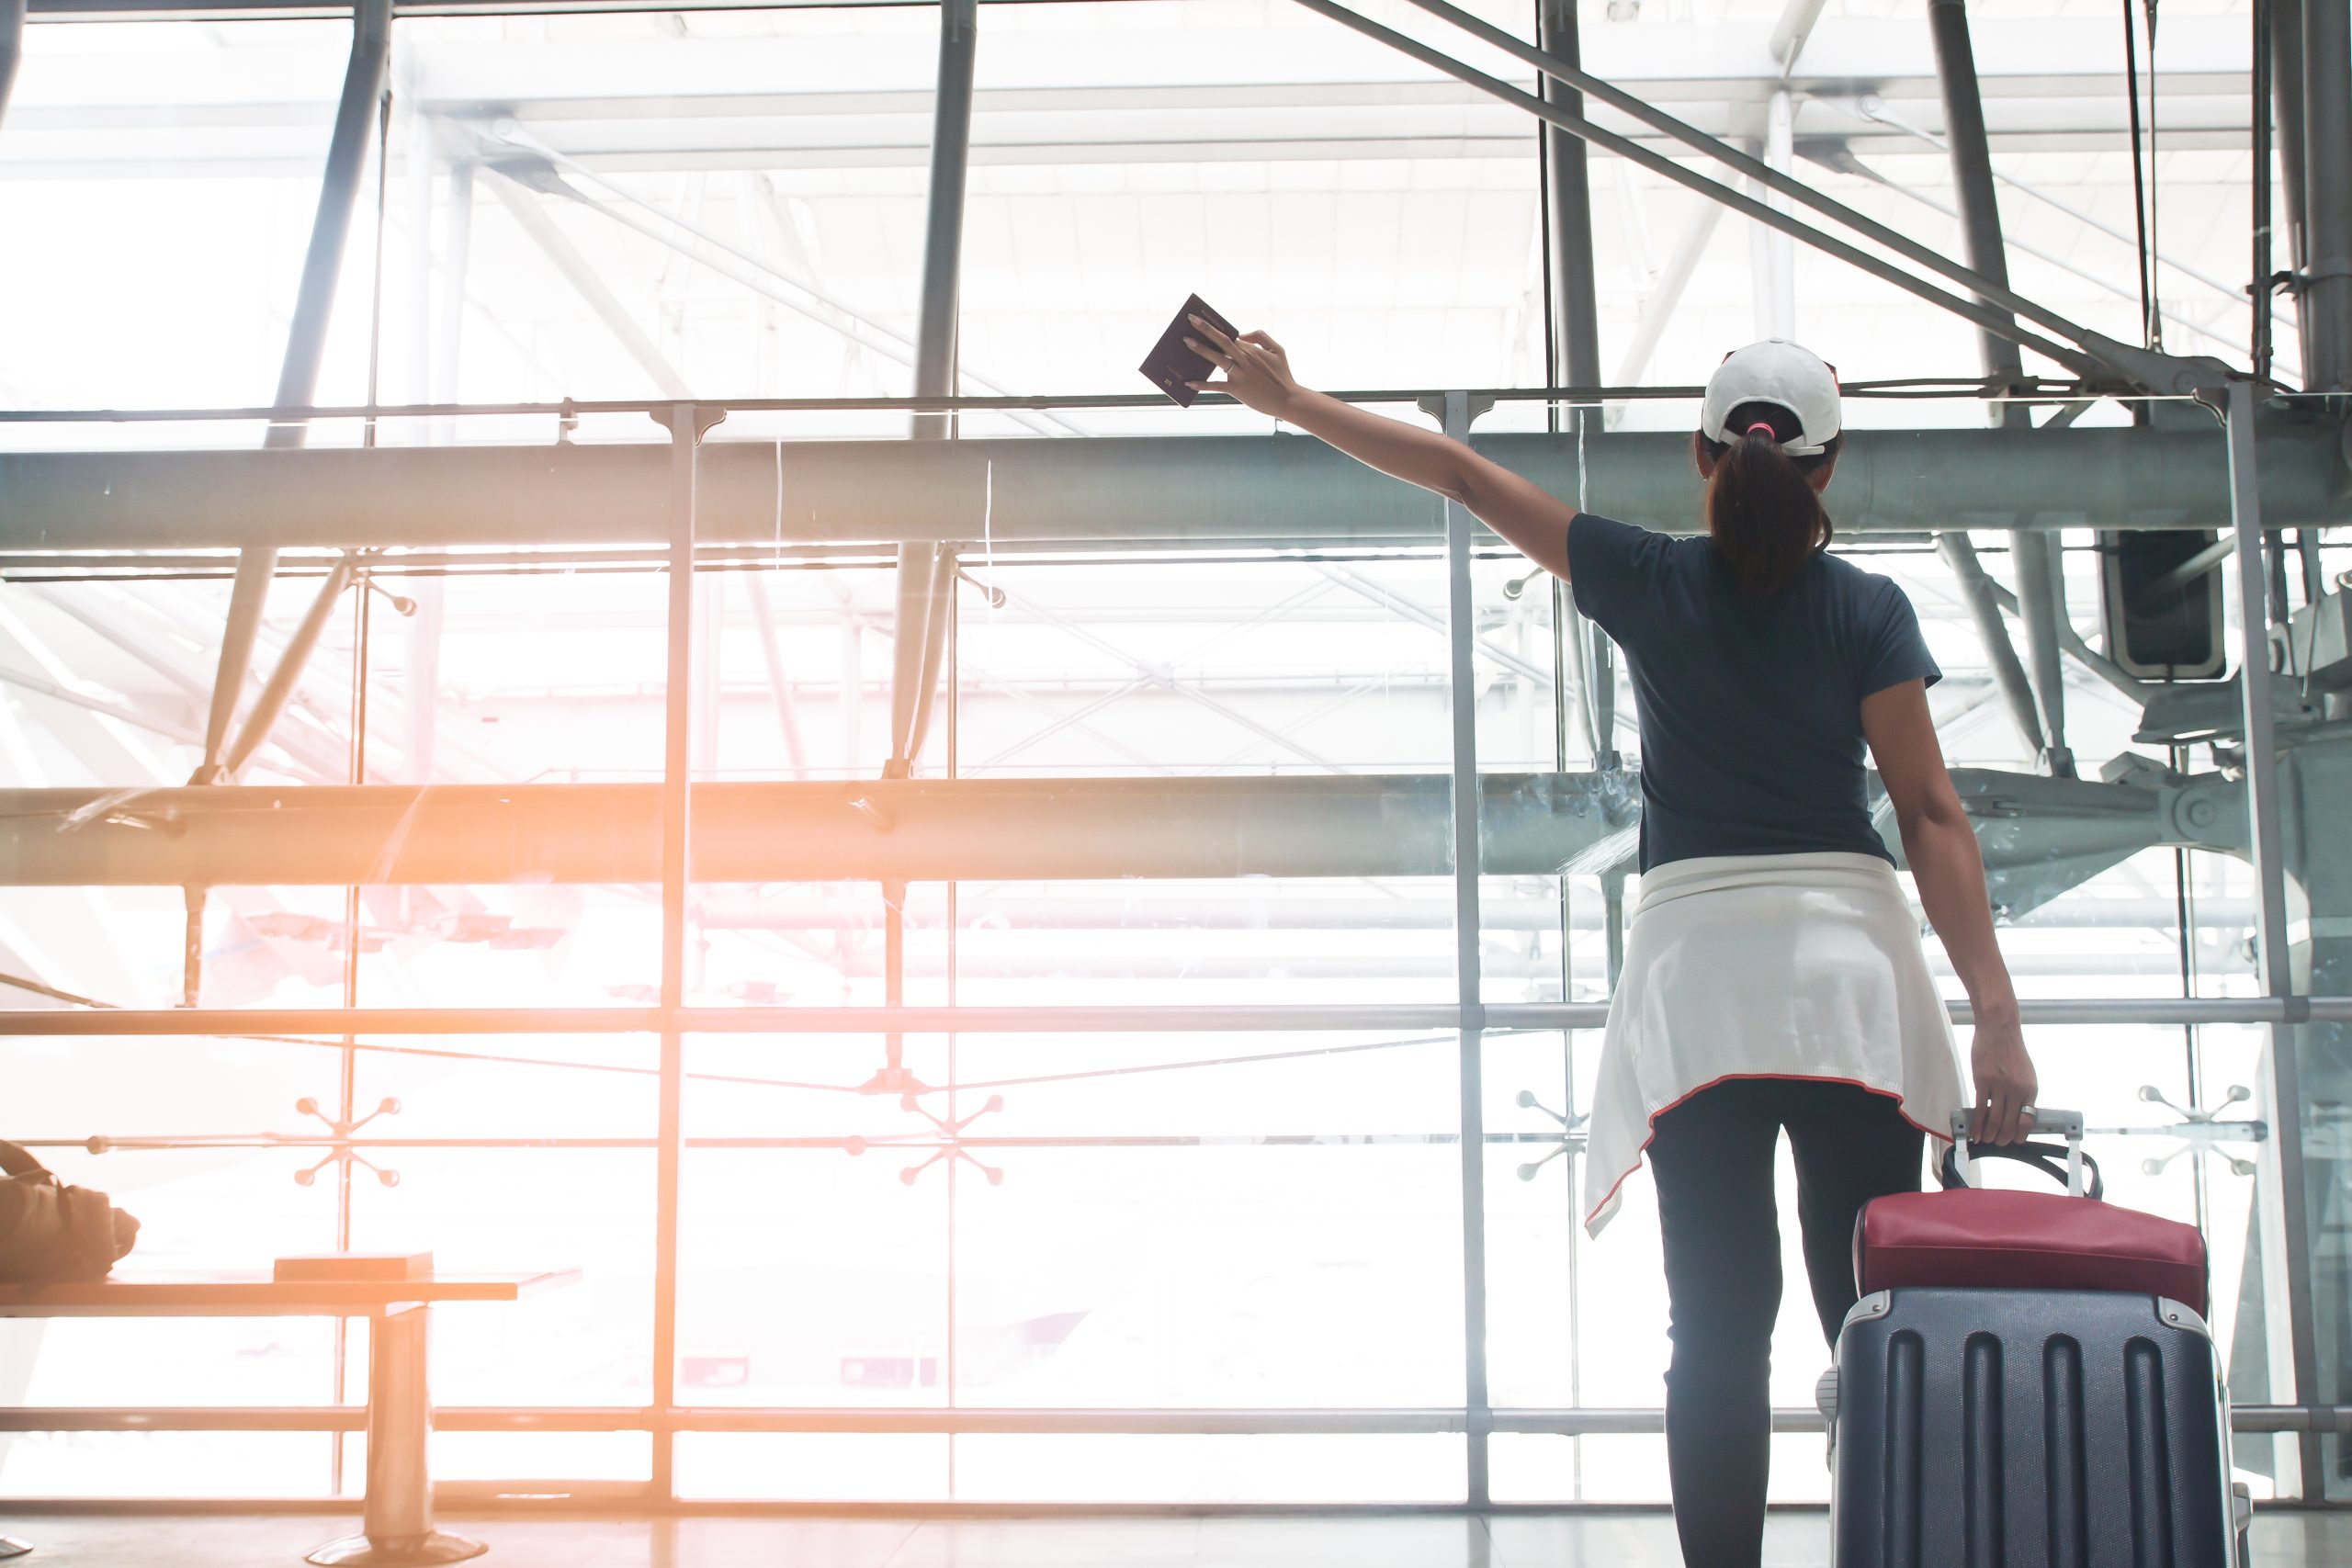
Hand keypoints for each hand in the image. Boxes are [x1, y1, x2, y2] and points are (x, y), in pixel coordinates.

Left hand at [1184, 318, 1300, 416]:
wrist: (1288, 400)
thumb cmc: (1283, 375)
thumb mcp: (1278, 350)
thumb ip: (1261, 337)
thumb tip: (1241, 334)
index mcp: (1253, 349)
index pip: (1231, 335)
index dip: (1217, 327)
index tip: (1204, 319)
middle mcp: (1244, 359)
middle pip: (1222, 340)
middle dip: (1206, 328)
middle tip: (1191, 318)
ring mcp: (1240, 374)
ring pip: (1217, 358)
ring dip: (1201, 349)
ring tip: (1186, 341)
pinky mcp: (1236, 389)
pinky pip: (1216, 385)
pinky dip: (1202, 384)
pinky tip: (1189, 382)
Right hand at [1967, 1013, 2037, 1144]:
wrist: (1999, 1029)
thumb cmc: (2010, 1050)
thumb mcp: (2025, 1073)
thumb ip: (2022, 1092)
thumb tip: (2016, 1112)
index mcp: (2031, 1089)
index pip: (2028, 1120)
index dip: (2020, 1135)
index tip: (2014, 1141)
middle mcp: (2018, 1090)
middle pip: (2010, 1123)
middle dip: (2003, 1138)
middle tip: (1997, 1144)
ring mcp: (2000, 1086)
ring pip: (1995, 1119)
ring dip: (1990, 1134)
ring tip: (1985, 1140)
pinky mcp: (1982, 1081)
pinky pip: (1980, 1109)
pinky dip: (1978, 1124)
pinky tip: (1975, 1131)